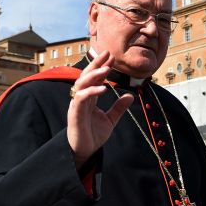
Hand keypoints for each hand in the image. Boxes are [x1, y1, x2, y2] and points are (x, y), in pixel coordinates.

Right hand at [67, 50, 133, 168]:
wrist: (84, 152)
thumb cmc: (93, 136)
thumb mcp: (110, 120)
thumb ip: (118, 108)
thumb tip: (131, 95)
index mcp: (89, 98)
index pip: (94, 78)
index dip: (102, 67)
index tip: (112, 57)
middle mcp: (81, 98)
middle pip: (86, 76)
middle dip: (96, 64)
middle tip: (107, 54)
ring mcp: (77, 105)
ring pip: (81, 83)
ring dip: (94, 75)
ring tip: (106, 69)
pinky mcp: (75, 113)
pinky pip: (81, 98)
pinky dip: (91, 91)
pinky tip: (103, 88)